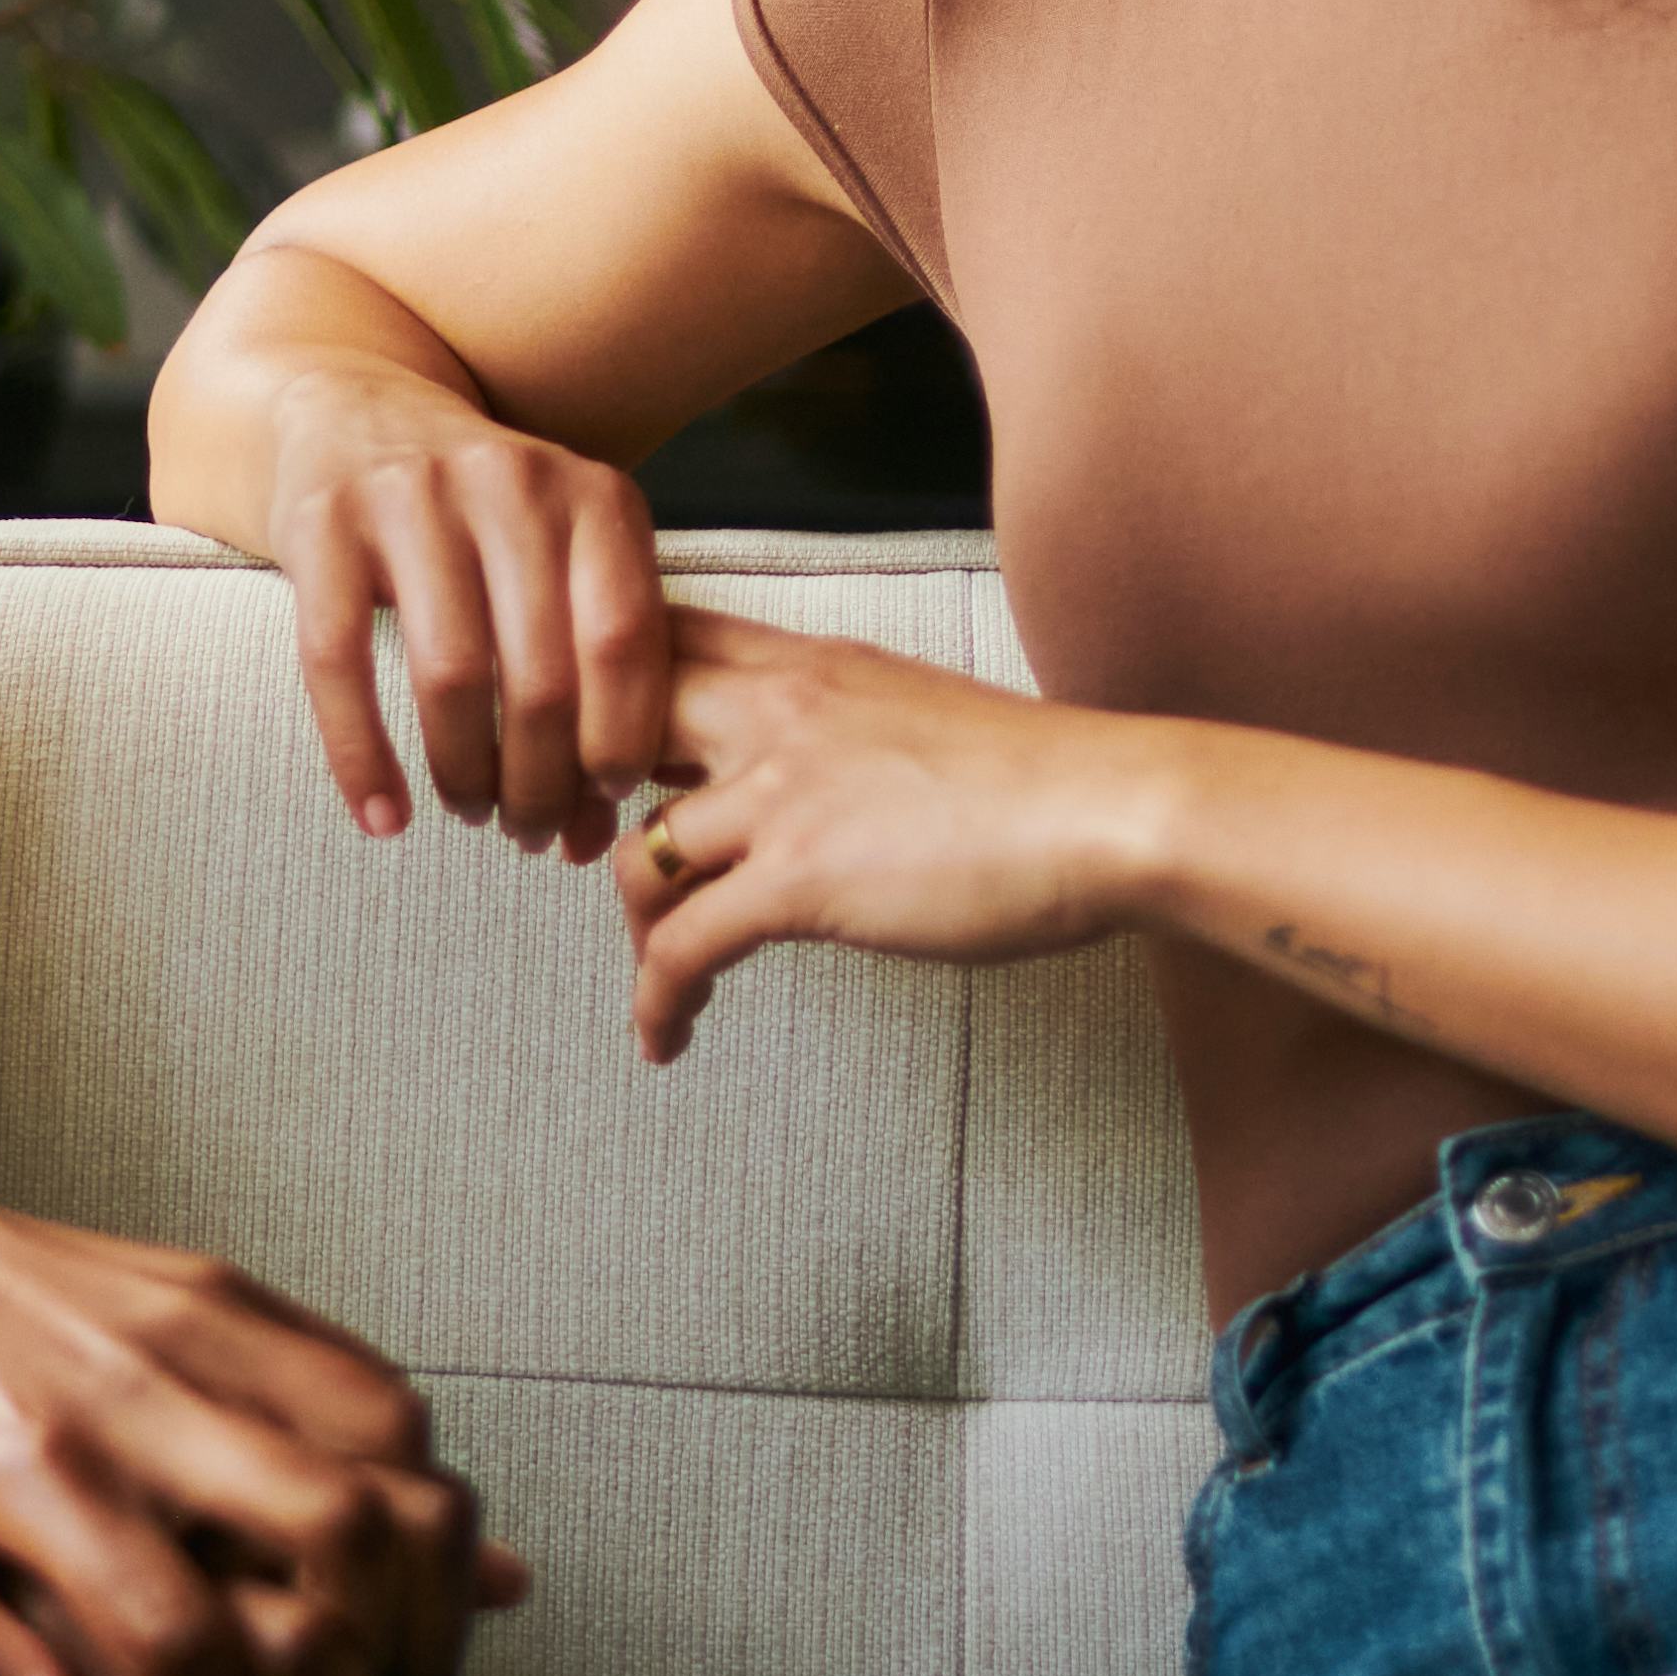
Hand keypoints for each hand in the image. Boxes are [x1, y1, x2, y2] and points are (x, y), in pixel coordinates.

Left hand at [0, 1145, 528, 1675]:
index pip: (185, 1636)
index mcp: (31, 1470)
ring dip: (437, 1577)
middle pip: (343, 1529)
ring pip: (395, 1443)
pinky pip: (372, 1381)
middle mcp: (134, 1387)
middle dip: (393, 1674)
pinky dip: (416, 1484)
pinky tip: (394, 1567)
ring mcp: (196, 1320)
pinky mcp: (225, 1288)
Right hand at [258, 367, 674, 857]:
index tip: (604, 802)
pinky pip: (339, 661)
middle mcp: (508, 482)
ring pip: (450, 674)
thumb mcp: (562, 550)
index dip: (620, 741)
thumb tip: (597, 824)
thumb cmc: (480, 516)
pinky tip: (382, 816)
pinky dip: (361, 755)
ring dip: (465, 772)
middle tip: (531, 833)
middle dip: (541, 782)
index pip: (623, 642)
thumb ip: (593, 666)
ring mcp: (410, 495)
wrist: (351, 409)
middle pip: (541, 675)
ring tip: (471, 812)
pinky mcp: (322, 521)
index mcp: (591, 494)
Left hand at [605, 609, 1177, 1062]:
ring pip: (635, 858)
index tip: (589, 756)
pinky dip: (658, 1000)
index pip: (656, 640)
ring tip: (657, 970)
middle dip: (570, 798)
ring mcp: (780, 796)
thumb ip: (835, 725)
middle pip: (608, 731)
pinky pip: (682, 946)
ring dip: (630, 928)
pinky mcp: (799, 880)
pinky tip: (668, 1034)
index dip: (599, 697)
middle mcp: (774, 713)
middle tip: (569, 852)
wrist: (1107, 810)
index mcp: (805, 663)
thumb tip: (801, 775)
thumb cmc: (1037, 776)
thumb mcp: (912, 708)